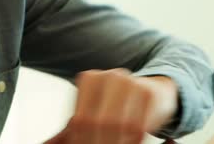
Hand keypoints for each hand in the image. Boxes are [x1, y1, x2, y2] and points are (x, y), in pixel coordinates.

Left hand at [45, 68, 178, 143]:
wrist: (156, 90)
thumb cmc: (120, 104)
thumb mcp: (96, 109)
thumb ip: (80, 125)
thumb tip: (57, 143)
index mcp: (91, 78)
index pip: (80, 119)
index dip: (80, 140)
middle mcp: (111, 76)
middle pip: (99, 122)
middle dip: (99, 142)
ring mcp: (132, 82)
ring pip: (119, 124)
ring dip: (118, 142)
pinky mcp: (150, 93)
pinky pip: (139, 126)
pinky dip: (133, 140)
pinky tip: (132, 141)